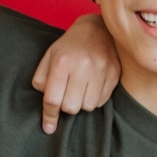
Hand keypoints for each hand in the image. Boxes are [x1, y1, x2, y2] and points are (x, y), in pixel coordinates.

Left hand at [31, 14, 120, 132]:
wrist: (97, 28)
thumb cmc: (69, 46)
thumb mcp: (49, 57)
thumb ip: (42, 81)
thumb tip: (47, 108)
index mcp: (61, 62)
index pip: (52, 99)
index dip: (49, 116)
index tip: (48, 128)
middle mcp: (82, 66)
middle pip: (71, 107)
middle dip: (66, 106)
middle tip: (67, 94)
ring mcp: (101, 70)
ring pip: (88, 107)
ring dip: (81, 103)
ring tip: (80, 89)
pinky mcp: (114, 73)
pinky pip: (102, 101)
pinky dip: (94, 99)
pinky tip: (92, 86)